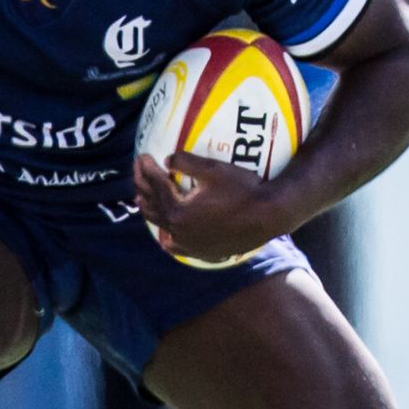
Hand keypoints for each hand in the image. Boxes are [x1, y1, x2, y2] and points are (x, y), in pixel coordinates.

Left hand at [133, 152, 286, 261]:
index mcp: (177, 211)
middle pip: (153, 206)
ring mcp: (190, 244)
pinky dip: (169, 237)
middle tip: (139, 171)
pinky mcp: (203, 252)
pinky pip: (179, 246)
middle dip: (143, 187)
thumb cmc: (243, 190)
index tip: (143, 156)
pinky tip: (167, 236)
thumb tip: (168, 159)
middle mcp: (179, 231)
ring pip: (162, 226)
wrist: (269, 217)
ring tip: (141, 198)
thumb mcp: (213, 169)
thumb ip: (187, 162)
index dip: (147, 169)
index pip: (156, 186)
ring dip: (151, 210)